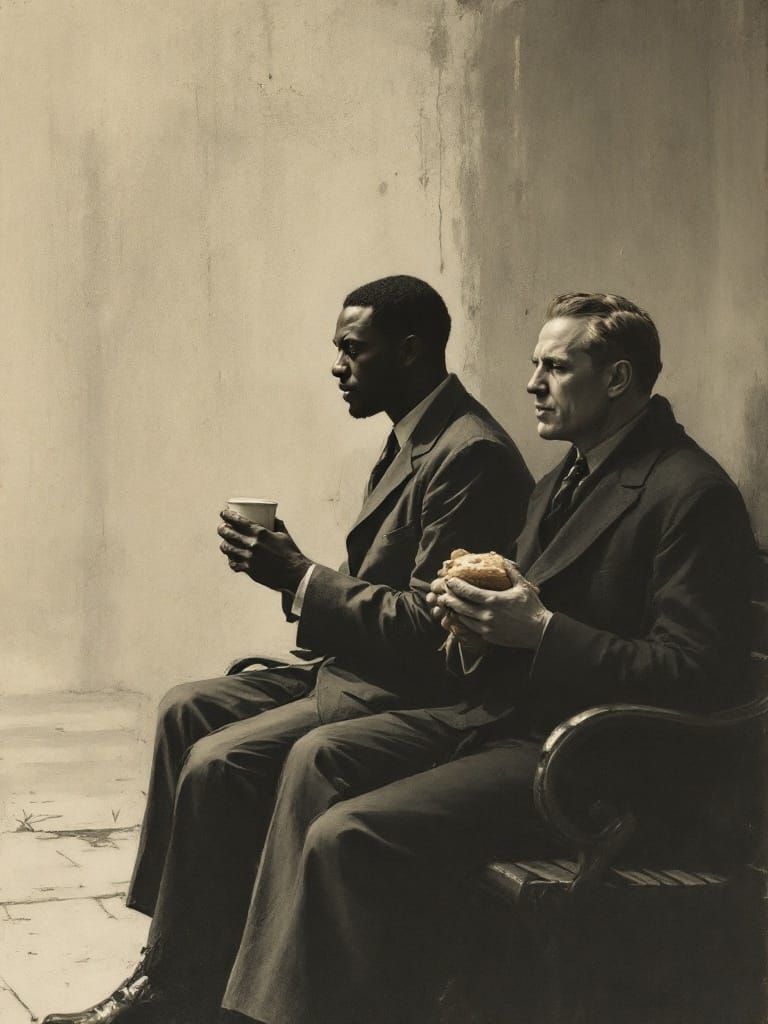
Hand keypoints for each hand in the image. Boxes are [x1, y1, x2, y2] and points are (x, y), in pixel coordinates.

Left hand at [218, 510, 310, 591]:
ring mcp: (248, 558)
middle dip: (222, 528)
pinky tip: (232, 558)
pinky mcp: (248, 570)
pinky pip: (233, 563)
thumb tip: (271, 516)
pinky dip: (231, 560)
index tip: (223, 513)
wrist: (294, 573)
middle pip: (227, 533)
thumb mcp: (283, 534)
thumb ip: (276, 523)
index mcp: (260, 532)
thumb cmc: (291, 552)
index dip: (226, 515)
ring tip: (225, 543)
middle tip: (222, 527)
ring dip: (224, 544)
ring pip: (227, 548)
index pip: (237, 520)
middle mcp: (252, 544)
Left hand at [428, 559, 551, 649]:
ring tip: (448, 603)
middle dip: (449, 598)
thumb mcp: (522, 585)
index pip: (467, 592)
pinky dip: (462, 621)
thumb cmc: (532, 607)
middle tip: (443, 591)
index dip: (455, 585)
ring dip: (454, 610)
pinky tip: (459, 615)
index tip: (448, 580)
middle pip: (460, 606)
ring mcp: (486, 628)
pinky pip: (469, 628)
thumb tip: (498, 557)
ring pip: (462, 618)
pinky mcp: (488, 637)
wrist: (540, 631)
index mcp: (493, 600)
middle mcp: (486, 615)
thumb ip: (509, 570)